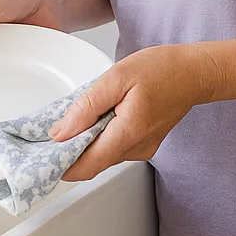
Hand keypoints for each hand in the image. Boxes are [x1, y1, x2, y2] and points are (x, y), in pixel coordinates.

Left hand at [49, 44, 214, 181]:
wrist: (194, 72)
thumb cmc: (161, 69)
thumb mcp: (117, 77)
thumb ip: (87, 106)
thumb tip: (61, 132)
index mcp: (128, 134)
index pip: (86, 166)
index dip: (60, 165)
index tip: (41, 157)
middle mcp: (136, 149)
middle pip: (92, 161)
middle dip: (70, 149)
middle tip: (53, 128)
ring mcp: (142, 149)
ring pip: (103, 153)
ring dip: (87, 139)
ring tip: (79, 114)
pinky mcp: (144, 143)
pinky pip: (115, 145)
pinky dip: (102, 134)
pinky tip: (100, 113)